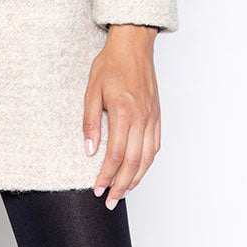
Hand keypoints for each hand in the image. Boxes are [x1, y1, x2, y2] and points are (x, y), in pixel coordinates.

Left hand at [83, 24, 160, 208]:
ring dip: (136, 179)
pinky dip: (147, 163)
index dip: (106, 176)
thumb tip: (89, 150)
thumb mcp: (92, 90)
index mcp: (123, 112)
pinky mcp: (157, 115)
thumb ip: (90, 122)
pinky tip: (139, 170)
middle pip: (133, 163)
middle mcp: (141, 118)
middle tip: (110, 200)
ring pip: (147, 158)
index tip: (97, 188)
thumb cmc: (110, 64)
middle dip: (121, 186)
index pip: (115, 155)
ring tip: (123, 192)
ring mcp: (152, 118)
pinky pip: (155, 146)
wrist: (133, 46)